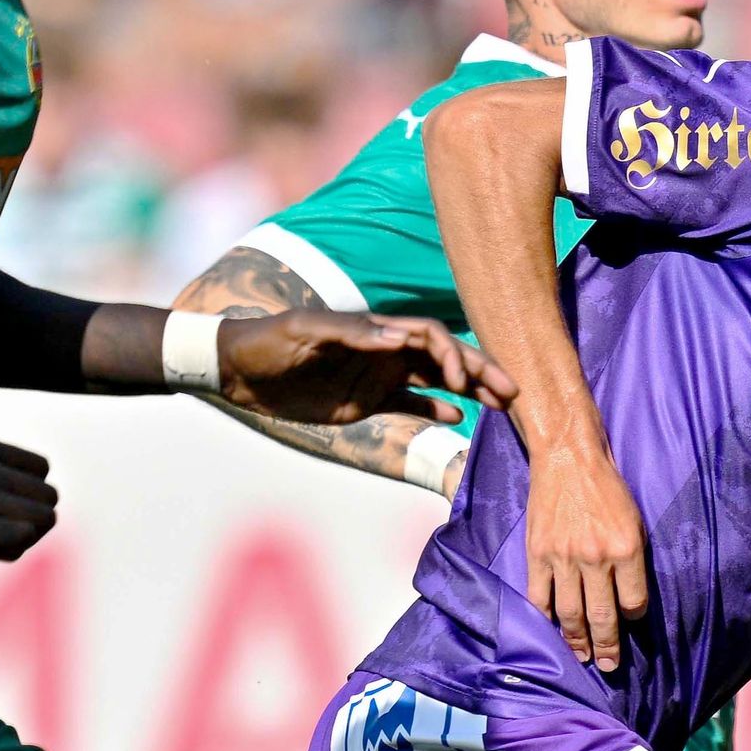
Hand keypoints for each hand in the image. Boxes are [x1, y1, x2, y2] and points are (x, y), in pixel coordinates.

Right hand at [0, 436, 56, 567]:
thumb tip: (19, 494)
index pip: (40, 468)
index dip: (29, 491)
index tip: (7, 505)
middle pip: (47, 496)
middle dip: (32, 517)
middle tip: (4, 529)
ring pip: (44, 519)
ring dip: (27, 535)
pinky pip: (23, 539)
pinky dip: (12, 550)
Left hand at [211, 308, 507, 429]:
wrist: (236, 370)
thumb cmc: (266, 342)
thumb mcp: (304, 331)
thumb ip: (353, 332)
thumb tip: (402, 339)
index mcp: (374, 331)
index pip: (429, 337)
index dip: (453, 354)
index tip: (461, 380)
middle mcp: (385, 351)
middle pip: (445, 357)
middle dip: (481, 371)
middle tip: (515, 392)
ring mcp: (379, 376)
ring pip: (438, 381)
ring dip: (470, 390)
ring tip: (503, 406)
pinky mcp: (367, 399)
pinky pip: (412, 405)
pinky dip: (437, 411)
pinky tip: (459, 420)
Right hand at [526, 427, 649, 672]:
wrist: (568, 459)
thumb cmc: (608, 490)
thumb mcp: (635, 522)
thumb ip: (634, 561)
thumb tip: (630, 600)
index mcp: (626, 550)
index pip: (633, 602)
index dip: (633, 619)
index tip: (630, 626)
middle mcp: (595, 558)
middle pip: (602, 617)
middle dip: (608, 647)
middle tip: (610, 667)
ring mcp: (563, 558)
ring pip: (570, 614)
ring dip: (577, 641)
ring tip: (582, 658)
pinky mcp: (537, 553)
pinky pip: (540, 596)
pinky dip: (546, 617)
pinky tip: (552, 629)